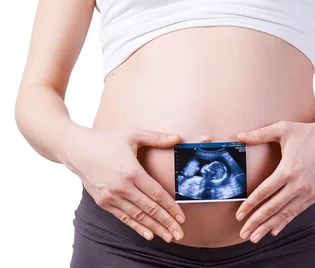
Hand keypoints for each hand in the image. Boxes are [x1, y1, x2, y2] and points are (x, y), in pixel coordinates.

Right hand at [63, 124, 186, 242]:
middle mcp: (122, 188)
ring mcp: (111, 197)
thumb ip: (156, 137)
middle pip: (149, 209)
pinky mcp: (103, 202)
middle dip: (167, 222)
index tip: (182, 217)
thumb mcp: (132, 133)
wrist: (77, 149)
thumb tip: (177, 137)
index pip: (156, 193)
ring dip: (154, 228)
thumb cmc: (106, 139)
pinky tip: (148, 234)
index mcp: (132, 171)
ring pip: (138, 216)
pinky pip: (124, 218)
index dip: (171, 207)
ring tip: (168, 237)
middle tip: (180, 234)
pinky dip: (137, 227)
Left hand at [235, 119, 314, 242]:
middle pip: (273, 207)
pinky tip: (274, 230)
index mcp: (288, 169)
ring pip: (285, 213)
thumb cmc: (307, 132)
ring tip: (254, 237)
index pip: (264, 192)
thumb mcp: (283, 129)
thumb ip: (260, 134)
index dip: (250, 205)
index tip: (239, 215)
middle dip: (256, 222)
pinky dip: (284, 221)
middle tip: (243, 233)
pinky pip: (297, 211)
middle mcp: (298, 184)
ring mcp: (308, 192)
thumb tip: (239, 136)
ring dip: (268, 226)